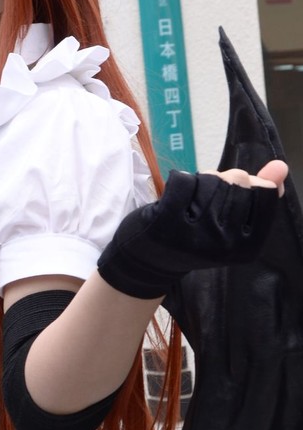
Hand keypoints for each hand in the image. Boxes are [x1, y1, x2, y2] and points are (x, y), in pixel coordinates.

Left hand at [97, 159, 286, 299]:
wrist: (149, 262)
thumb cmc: (194, 238)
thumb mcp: (232, 224)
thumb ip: (258, 197)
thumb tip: (280, 167)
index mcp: (247, 247)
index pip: (265, 193)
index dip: (249, 184)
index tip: (230, 197)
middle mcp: (226, 243)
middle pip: (240, 180)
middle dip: (223, 180)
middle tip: (205, 199)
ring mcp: (197, 234)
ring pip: (213, 178)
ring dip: (201, 181)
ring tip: (191, 200)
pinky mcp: (169, 222)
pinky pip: (184, 180)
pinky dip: (179, 180)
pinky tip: (175, 196)